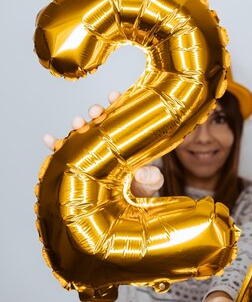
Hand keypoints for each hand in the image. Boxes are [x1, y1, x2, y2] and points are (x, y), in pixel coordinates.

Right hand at [43, 90, 163, 197]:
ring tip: (76, 123)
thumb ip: (152, 177)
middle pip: (101, 121)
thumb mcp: (153, 181)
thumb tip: (142, 173)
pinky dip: (56, 145)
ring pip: (84, 133)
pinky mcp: (82, 164)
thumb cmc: (144, 187)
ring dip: (78, 125)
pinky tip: (49, 140)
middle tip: (96, 112)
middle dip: (97, 112)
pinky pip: (66, 153)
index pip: (123, 117)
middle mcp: (110, 141)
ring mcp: (95, 151)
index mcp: (129, 139)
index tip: (114, 95)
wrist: (131, 205)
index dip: (118, 103)